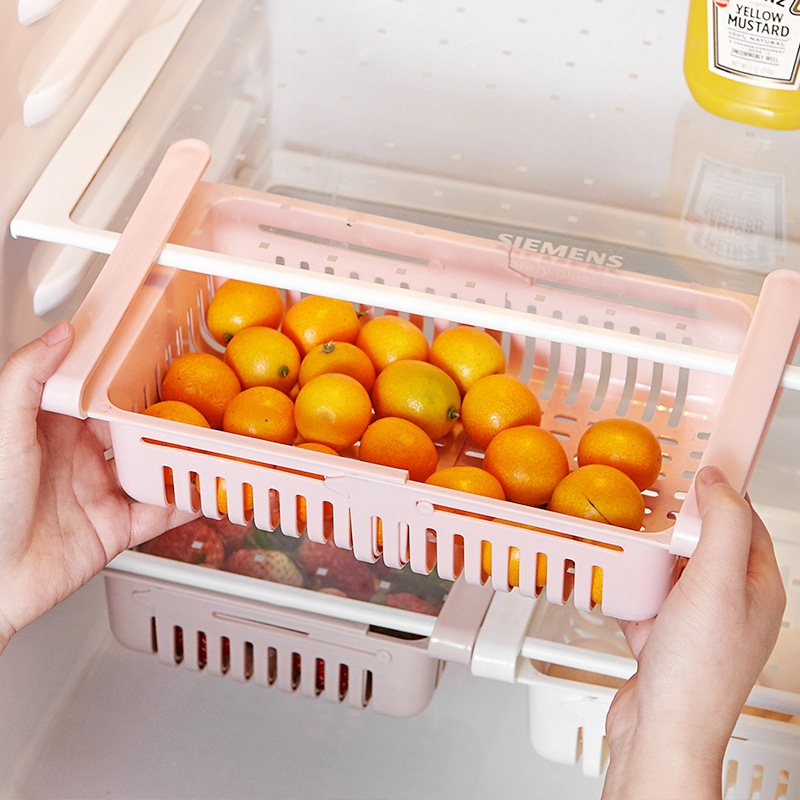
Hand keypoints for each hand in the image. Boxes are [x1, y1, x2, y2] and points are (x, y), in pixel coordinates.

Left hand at [0, 322, 195, 655]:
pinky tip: (207, 490)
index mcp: (52, 430)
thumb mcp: (3, 432)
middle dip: (167, 417)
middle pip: (135, 430)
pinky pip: (160, 513)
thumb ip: (27, 379)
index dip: (129, 379)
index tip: (160, 361)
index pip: (100, 395)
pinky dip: (187, 503)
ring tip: (213, 441)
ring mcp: (99, 494)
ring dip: (182, 457)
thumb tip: (60, 335)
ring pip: (153, 468)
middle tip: (200, 400)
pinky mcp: (115, 529)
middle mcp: (79, 458)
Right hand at [602, 465, 785, 799]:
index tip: (695, 470)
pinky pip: (643, 598)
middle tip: (650, 503)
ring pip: (669, 570)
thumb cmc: (698, 669)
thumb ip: (723, 525)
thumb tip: (719, 482)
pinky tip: (611, 578)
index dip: (722, 495)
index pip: (746, 524)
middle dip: (675, 525)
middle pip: (703, 545)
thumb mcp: (718, 581)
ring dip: (647, 555)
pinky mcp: (661, 639)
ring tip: (627, 536)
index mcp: (756, 588)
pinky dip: (627, 586)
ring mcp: (693, 622)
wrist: (661, 730)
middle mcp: (728, 604)